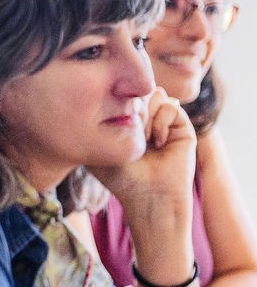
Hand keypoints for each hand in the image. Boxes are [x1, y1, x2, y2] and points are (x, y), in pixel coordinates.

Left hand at [90, 86, 194, 278]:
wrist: (149, 195)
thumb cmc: (121, 177)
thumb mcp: (103, 145)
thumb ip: (105, 118)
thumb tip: (116, 91)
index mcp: (125, 123)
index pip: (119, 95)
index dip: (113, 107)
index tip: (110, 133)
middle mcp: (145, 120)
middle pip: (136, 92)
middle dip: (130, 111)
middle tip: (130, 136)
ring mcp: (163, 121)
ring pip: (154, 94)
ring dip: (145, 116)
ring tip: (143, 140)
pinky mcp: (181, 126)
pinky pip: (170, 106)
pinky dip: (160, 122)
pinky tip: (157, 142)